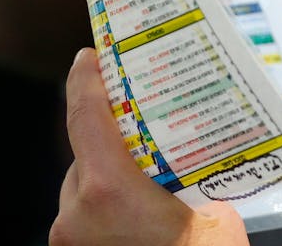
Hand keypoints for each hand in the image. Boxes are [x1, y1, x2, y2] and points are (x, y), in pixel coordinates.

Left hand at [50, 48, 247, 245]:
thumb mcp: (213, 213)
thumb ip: (183, 178)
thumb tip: (185, 154)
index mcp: (108, 189)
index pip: (85, 116)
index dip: (86, 79)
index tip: (91, 54)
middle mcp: (75, 213)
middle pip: (87, 155)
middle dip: (116, 137)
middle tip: (149, 122)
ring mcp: (68, 241)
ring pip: (84, 189)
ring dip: (113, 177)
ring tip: (155, 176)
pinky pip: (86, 218)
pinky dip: (109, 206)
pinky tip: (144, 210)